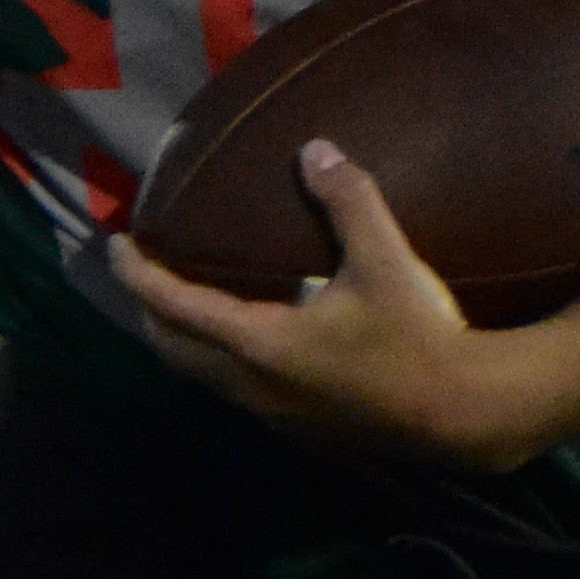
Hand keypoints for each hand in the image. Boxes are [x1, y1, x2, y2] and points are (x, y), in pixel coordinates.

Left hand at [105, 142, 562, 469]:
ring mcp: (275, 414)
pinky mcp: (300, 427)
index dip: (139, 276)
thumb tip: (314, 150)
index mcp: (259, 344)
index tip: (115, 247)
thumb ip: (348, 200)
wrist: (464, 414)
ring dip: (181, 342)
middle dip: (149, 312)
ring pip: (203, 377)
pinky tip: (241, 342)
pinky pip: (235, 391)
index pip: (175, 308)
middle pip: (175, 351)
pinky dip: (216, 361)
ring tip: (179, 306)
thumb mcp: (384, 260)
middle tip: (140, 276)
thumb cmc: (418, 336)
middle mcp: (253, 386)